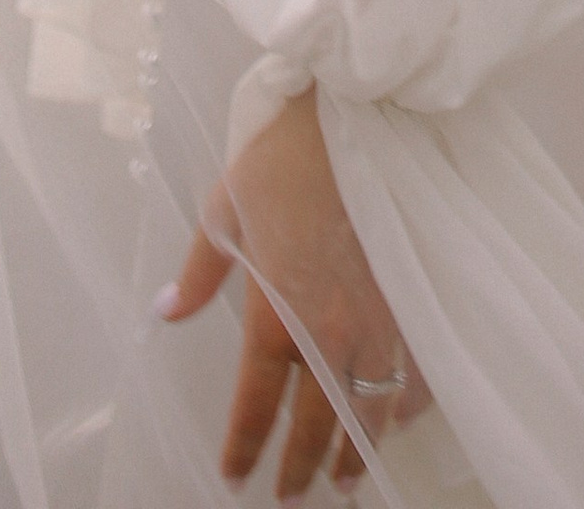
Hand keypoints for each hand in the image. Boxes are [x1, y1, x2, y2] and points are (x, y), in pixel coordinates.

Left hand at [159, 86, 426, 492]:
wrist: (354, 114)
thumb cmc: (282, 157)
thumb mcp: (223, 209)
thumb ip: (200, 273)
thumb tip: (166, 313)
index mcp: (275, 314)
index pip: (255, 405)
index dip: (244, 448)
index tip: (235, 477)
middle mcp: (328, 332)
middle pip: (316, 426)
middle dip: (302, 470)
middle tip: (292, 498)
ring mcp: (379, 321)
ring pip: (371, 411)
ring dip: (358, 451)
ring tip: (349, 476)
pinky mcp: (415, 301)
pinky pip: (418, 373)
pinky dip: (408, 403)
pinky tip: (400, 417)